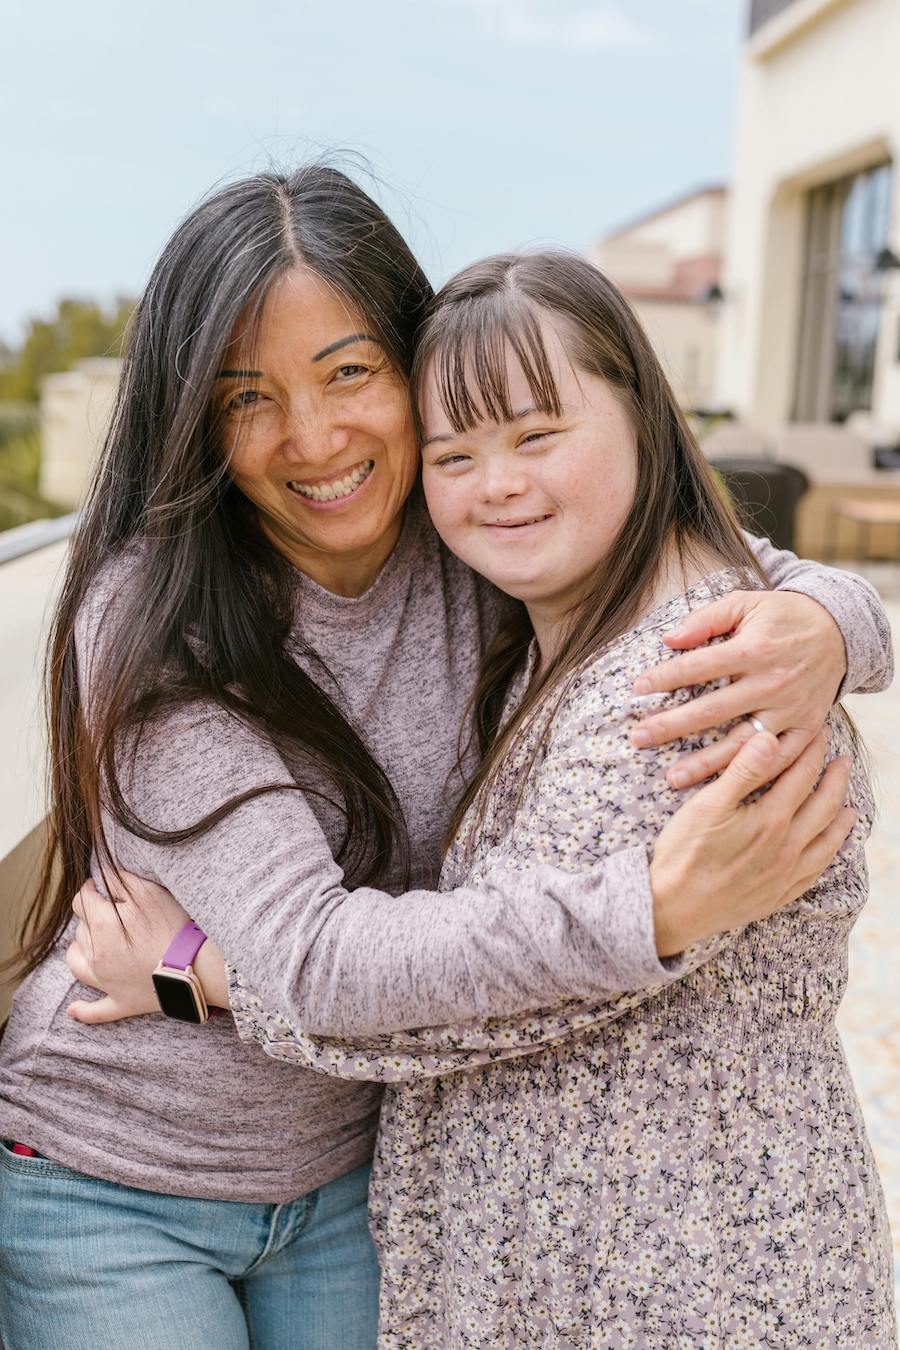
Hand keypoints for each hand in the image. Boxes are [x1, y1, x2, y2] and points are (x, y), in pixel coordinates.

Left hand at [65, 872, 226, 1024]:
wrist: (198, 966)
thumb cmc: (175, 926)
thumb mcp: (148, 892)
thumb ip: (118, 879)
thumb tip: (99, 875)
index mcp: (100, 926)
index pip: (81, 901)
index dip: (91, 890)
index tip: (101, 886)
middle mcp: (96, 956)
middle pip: (80, 929)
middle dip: (92, 917)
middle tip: (114, 911)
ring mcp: (107, 983)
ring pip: (77, 963)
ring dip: (81, 949)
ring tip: (92, 941)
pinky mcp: (122, 1003)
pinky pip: (96, 1011)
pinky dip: (84, 1011)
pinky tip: (73, 1010)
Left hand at [631, 590, 846, 787]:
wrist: (839, 631)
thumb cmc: (782, 616)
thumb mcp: (746, 603)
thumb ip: (707, 619)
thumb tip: (669, 638)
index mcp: (755, 649)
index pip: (698, 667)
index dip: (665, 678)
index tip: (636, 690)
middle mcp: (773, 682)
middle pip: (712, 710)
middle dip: (671, 726)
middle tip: (638, 738)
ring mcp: (791, 709)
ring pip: (742, 744)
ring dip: (705, 763)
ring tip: (672, 778)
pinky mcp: (807, 727)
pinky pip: (779, 759)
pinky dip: (753, 775)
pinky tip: (725, 788)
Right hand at [651, 729, 854, 955]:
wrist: (674, 908)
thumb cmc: (685, 853)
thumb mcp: (708, 804)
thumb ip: (742, 770)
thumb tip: (771, 739)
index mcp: (771, 820)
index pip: (801, 777)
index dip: (813, 752)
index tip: (821, 734)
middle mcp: (787, 848)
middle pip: (823, 808)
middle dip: (835, 781)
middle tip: (843, 763)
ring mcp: (784, 875)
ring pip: (826, 843)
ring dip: (840, 822)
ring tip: (850, 808)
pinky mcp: (776, 896)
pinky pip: (814, 874)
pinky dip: (827, 858)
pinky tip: (827, 853)